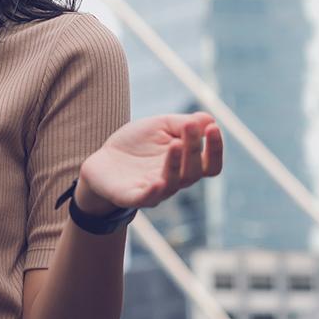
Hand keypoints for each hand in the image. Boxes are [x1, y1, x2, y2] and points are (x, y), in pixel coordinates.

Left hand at [77, 111, 222, 212]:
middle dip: (194, 148)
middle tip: (190, 127)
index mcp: (185, 165)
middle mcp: (175, 181)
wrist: (102, 160)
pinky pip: (146, 199)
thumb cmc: (136, 143)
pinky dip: (153, 192)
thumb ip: (182, 123)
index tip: (213, 128)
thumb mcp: (159, 126)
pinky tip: (158, 181)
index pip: (210, 164)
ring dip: (176, 164)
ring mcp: (154, 191)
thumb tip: (209, 119)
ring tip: (176, 144)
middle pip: (194, 171)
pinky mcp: (132, 197)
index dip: (215, 149)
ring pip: (173, 183)